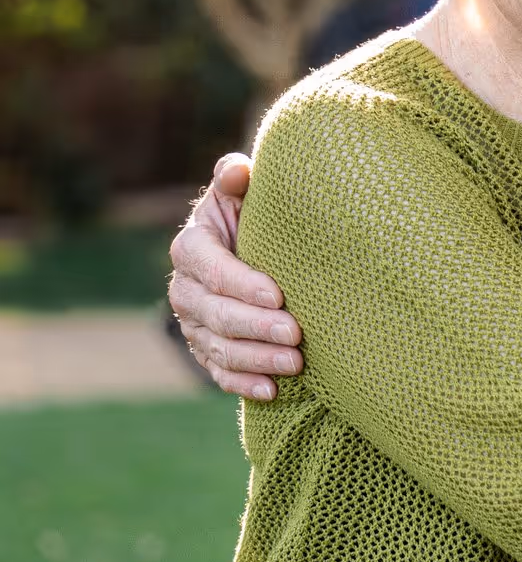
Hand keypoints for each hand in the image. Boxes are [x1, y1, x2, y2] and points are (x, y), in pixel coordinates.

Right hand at [167, 154, 303, 400]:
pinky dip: (244, 383)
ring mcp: (193, 324)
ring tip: (296, 364)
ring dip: (257, 358)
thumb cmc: (252, 214)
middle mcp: (184, 289)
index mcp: (191, 246)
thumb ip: (235, 178)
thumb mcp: (241, 192)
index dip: (243, 283)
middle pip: (216, 314)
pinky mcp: (205, 350)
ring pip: (219, 347)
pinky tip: (273, 390)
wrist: (248, 249)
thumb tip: (238, 171)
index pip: (212, 268)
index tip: (279, 295)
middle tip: (296, 334)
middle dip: (257, 326)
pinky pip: (219, 372)